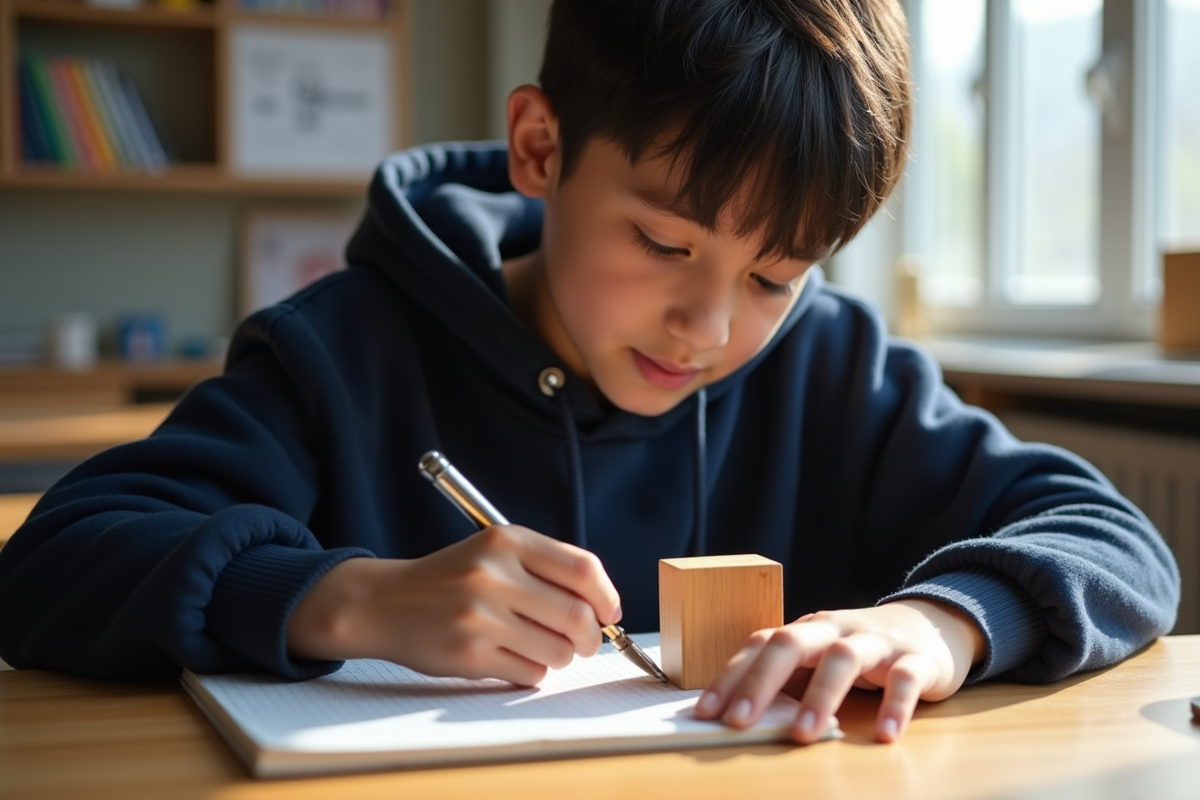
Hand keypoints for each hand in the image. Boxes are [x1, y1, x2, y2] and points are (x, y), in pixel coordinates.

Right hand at [286, 525, 621, 685]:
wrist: (385, 602)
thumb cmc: (451, 579)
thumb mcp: (494, 553)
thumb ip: (546, 569)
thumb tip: (603, 608)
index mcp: (506, 541)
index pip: (582, 569)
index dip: (607, 596)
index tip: (609, 612)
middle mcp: (493, 574)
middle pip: (577, 616)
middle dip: (591, 637)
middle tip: (585, 642)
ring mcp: (480, 616)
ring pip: (558, 651)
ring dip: (560, 656)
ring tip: (539, 646)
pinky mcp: (469, 654)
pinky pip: (530, 673)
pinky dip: (532, 671)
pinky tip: (511, 657)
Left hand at [692, 599, 984, 742]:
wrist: (932, 624)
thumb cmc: (862, 649)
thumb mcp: (822, 657)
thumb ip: (790, 680)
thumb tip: (739, 716)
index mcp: (807, 629)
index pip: (760, 645)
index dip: (731, 676)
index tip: (706, 712)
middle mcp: (837, 629)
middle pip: (792, 642)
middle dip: (761, 682)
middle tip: (738, 722)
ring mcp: (877, 641)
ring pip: (844, 658)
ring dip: (820, 696)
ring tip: (802, 736)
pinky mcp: (918, 660)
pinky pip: (905, 680)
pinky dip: (894, 706)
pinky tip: (884, 735)